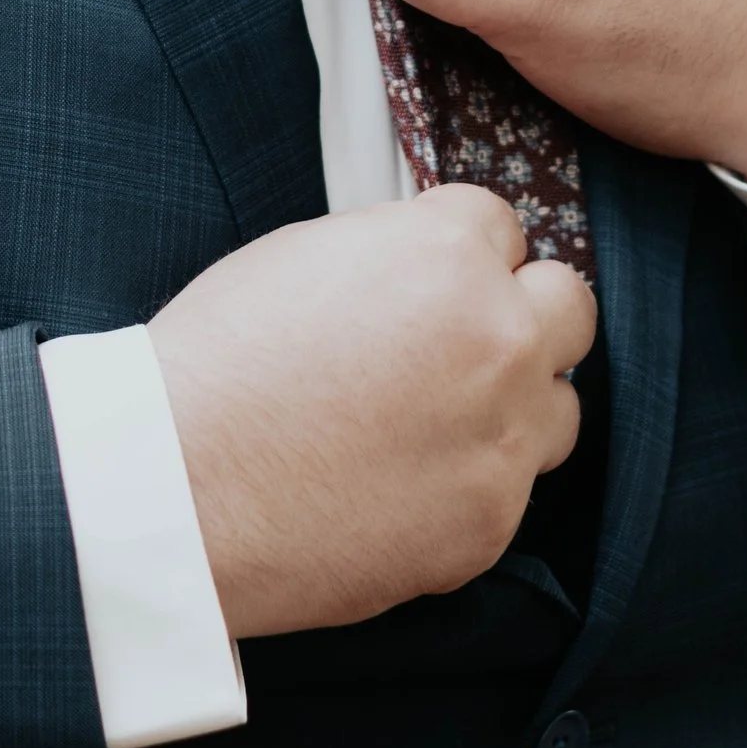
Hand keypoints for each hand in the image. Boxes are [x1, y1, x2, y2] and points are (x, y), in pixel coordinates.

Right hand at [146, 190, 595, 637]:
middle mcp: (497, 338)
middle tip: (464, 343)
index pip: (504, 224)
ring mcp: (503, 437)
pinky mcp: (489, 523)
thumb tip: (430, 263)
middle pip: (569, 305)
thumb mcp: (303, 256)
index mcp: (447, 254)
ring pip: (560, 408)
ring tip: (434, 426)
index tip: (434, 283)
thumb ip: (394, 251)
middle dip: (523, 314)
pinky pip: (510, 491)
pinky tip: (400, 487)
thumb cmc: (215, 367)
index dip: (461, 253)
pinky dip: (468, 486)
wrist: (177, 489)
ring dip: (513, 408)